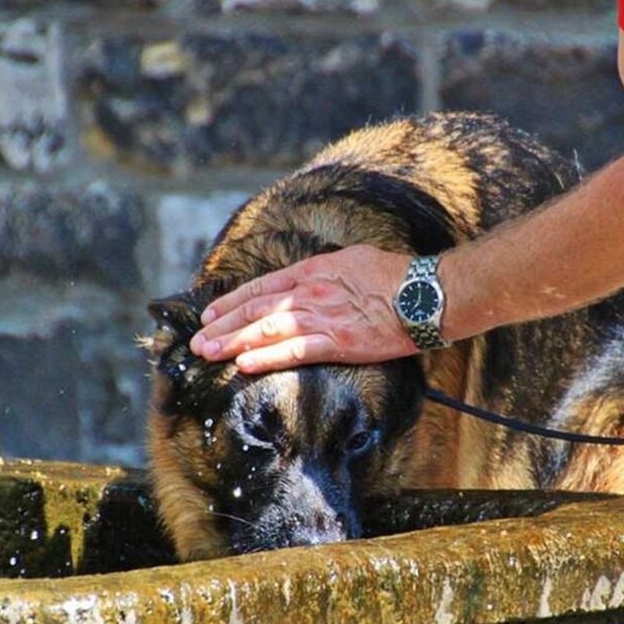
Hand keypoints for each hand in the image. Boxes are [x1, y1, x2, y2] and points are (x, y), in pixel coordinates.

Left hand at [189, 245, 418, 372]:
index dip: (232, 301)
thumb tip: (309, 277)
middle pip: (256, 309)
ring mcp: (322, 317)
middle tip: (198, 340)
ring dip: (233, 342)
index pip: (262, 287)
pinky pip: (294, 352)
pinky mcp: (337, 342)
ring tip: (209, 352)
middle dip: (223, 325)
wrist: (424, 294)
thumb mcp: (353, 260)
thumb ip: (325, 271)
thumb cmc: (395, 276)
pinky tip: (244, 364)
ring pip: (267, 330)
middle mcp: (311, 292)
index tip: (210, 313)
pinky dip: (266, 358)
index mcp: (313, 270)